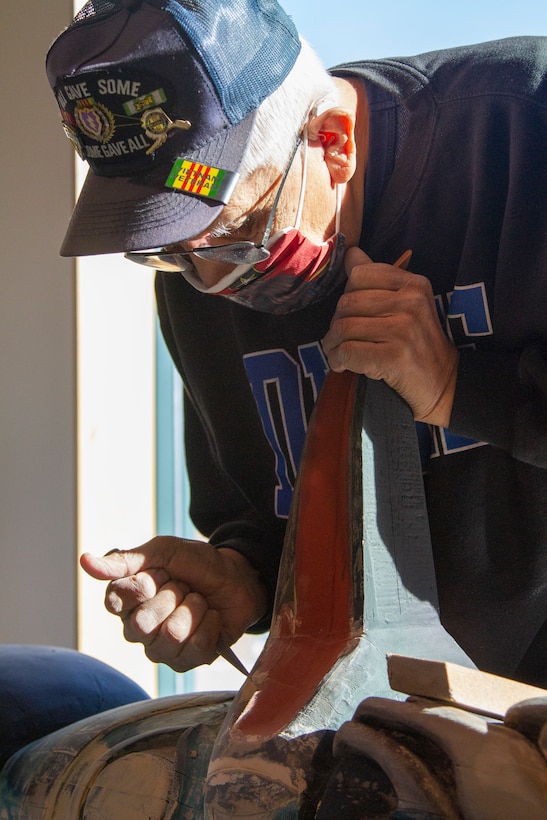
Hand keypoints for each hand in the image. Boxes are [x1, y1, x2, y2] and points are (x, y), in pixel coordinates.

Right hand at [80, 537, 267, 671]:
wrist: (237, 577)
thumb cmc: (197, 564)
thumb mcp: (164, 552)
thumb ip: (126, 560)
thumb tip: (85, 562)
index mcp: (127, 600)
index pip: (117, 601)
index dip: (144, 585)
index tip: (161, 572)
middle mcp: (137, 628)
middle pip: (141, 624)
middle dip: (171, 596)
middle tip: (183, 586)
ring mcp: (160, 649)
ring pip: (170, 636)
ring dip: (192, 609)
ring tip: (198, 599)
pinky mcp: (185, 663)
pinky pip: (195, 647)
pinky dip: (209, 624)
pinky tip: (211, 616)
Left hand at [322, 247, 458, 425]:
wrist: (442, 383)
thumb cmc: (417, 343)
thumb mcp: (406, 305)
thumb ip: (378, 279)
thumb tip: (350, 252)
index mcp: (414, 284)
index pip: (359, 274)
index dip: (346, 295)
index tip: (349, 314)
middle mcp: (412, 302)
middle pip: (347, 302)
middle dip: (335, 324)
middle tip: (337, 340)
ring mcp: (404, 330)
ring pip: (344, 327)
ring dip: (332, 344)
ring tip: (337, 353)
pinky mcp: (394, 357)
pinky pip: (348, 351)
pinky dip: (338, 360)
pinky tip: (342, 365)